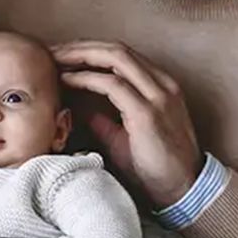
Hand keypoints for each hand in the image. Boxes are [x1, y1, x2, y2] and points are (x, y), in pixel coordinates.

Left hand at [52, 41, 201, 206]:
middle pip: (116, 48)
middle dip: (81, 46)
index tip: (62, 56)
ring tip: (55, 59)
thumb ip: (105, 119)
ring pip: (115, 57)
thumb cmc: (158, 168)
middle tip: (52, 51)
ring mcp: (158, 96)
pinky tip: (67, 79)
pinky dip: (86, 78)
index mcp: (161, 86)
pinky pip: (111, 84)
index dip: (90, 51)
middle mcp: (163, 84)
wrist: (185, 191)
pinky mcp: (147, 113)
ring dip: (80, 55)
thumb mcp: (126, 137)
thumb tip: (79, 108)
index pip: (121, 55)